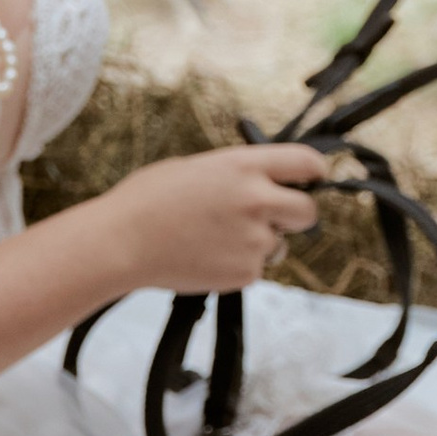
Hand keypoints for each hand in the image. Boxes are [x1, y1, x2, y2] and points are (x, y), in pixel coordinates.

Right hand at [109, 143, 327, 292]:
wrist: (121, 243)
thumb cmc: (149, 199)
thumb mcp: (198, 167)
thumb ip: (238, 173)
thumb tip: (263, 181)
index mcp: (244, 166)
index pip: (306, 162)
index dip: (315, 172)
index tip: (314, 179)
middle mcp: (257, 200)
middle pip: (308, 211)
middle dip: (296, 215)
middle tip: (274, 218)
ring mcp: (254, 240)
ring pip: (279, 244)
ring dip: (261, 243)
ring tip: (216, 238)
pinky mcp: (245, 273)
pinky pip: (257, 268)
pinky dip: (240, 265)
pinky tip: (208, 256)